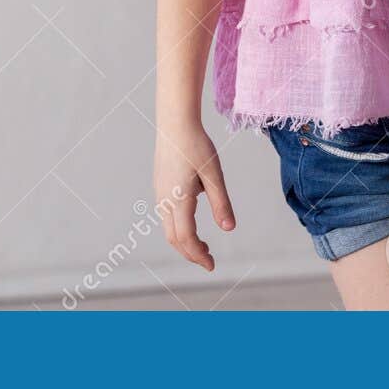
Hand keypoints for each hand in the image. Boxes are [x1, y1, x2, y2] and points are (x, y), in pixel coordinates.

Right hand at [154, 120, 235, 271]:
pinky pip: (166, 216)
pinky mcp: (159, 186)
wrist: (175, 122)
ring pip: (168, 228)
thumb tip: (229, 229)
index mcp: (179, 199)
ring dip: (184, 241)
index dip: (198, 255)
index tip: (211, 265)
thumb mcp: (214, 174)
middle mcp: (165, 200)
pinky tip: (191, 219)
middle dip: (190, 253)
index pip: (186, 238)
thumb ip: (221, 203)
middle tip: (209, 260)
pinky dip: (178, 228)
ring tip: (203, 244)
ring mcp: (159, 192)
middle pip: (174, 238)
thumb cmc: (196, 145)